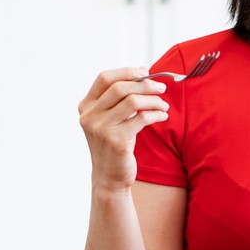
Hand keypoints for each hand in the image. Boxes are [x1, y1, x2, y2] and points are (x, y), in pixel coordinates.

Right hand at [77, 67, 167, 191]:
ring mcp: (101, 128)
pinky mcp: (116, 141)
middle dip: (145, 84)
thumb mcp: (110, 120)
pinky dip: (156, 115)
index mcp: (86, 106)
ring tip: (164, 105)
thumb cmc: (115, 145)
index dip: (127, 72)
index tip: (145, 72)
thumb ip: (119, 99)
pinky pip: (141, 118)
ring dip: (153, 100)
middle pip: (120, 87)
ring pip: (132, 101)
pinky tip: (163, 117)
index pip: (104, 78)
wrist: (109, 178)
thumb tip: (142, 73)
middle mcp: (90, 116)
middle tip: (162, 88)